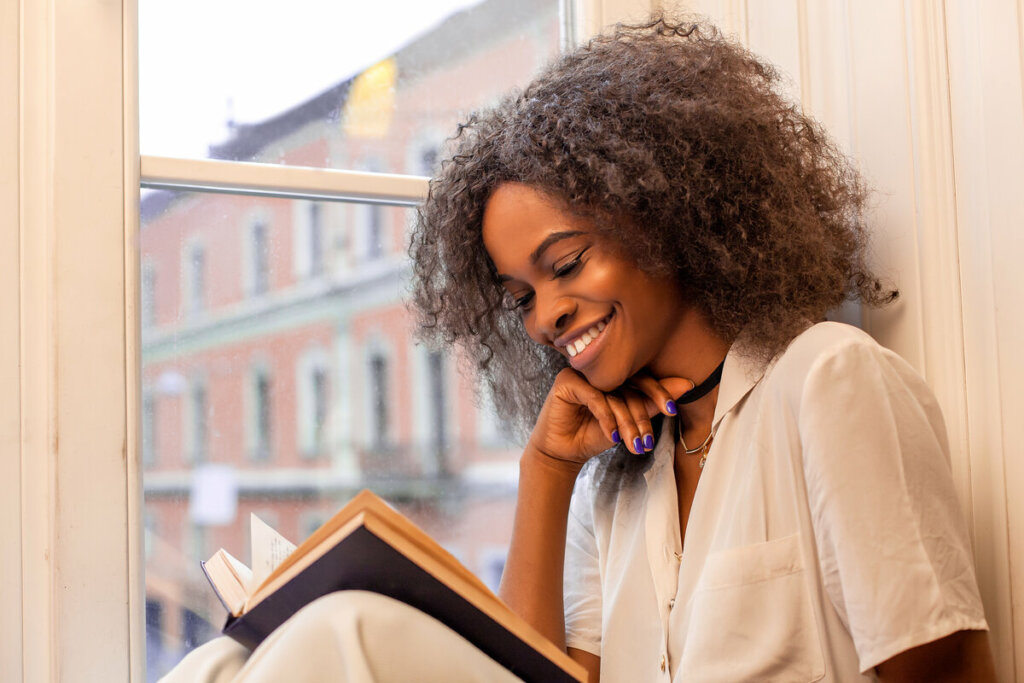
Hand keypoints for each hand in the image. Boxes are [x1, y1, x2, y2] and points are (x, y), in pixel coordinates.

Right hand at [527, 367, 693, 466]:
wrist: (564, 452)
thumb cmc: (595, 435)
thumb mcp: (628, 422)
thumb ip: (652, 404)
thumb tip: (687, 385)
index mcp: (617, 375)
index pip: (642, 378)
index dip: (659, 392)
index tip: (673, 410)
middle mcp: (602, 370)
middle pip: (629, 386)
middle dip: (641, 416)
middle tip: (648, 440)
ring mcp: (584, 373)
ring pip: (613, 394)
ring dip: (626, 422)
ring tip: (633, 445)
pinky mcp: (567, 380)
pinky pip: (594, 396)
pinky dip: (606, 417)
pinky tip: (611, 436)